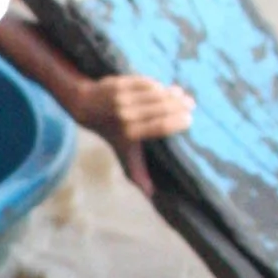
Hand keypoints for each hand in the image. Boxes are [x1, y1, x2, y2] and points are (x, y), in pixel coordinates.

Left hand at [77, 70, 194, 196]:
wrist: (86, 107)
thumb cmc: (111, 133)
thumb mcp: (122, 152)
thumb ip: (137, 171)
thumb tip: (151, 194)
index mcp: (129, 134)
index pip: (160, 127)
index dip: (178, 122)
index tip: (190, 120)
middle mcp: (126, 116)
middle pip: (161, 108)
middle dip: (179, 105)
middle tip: (191, 105)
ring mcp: (122, 99)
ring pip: (155, 94)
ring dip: (172, 93)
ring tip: (182, 95)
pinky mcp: (120, 84)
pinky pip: (145, 83)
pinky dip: (158, 86)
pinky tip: (167, 88)